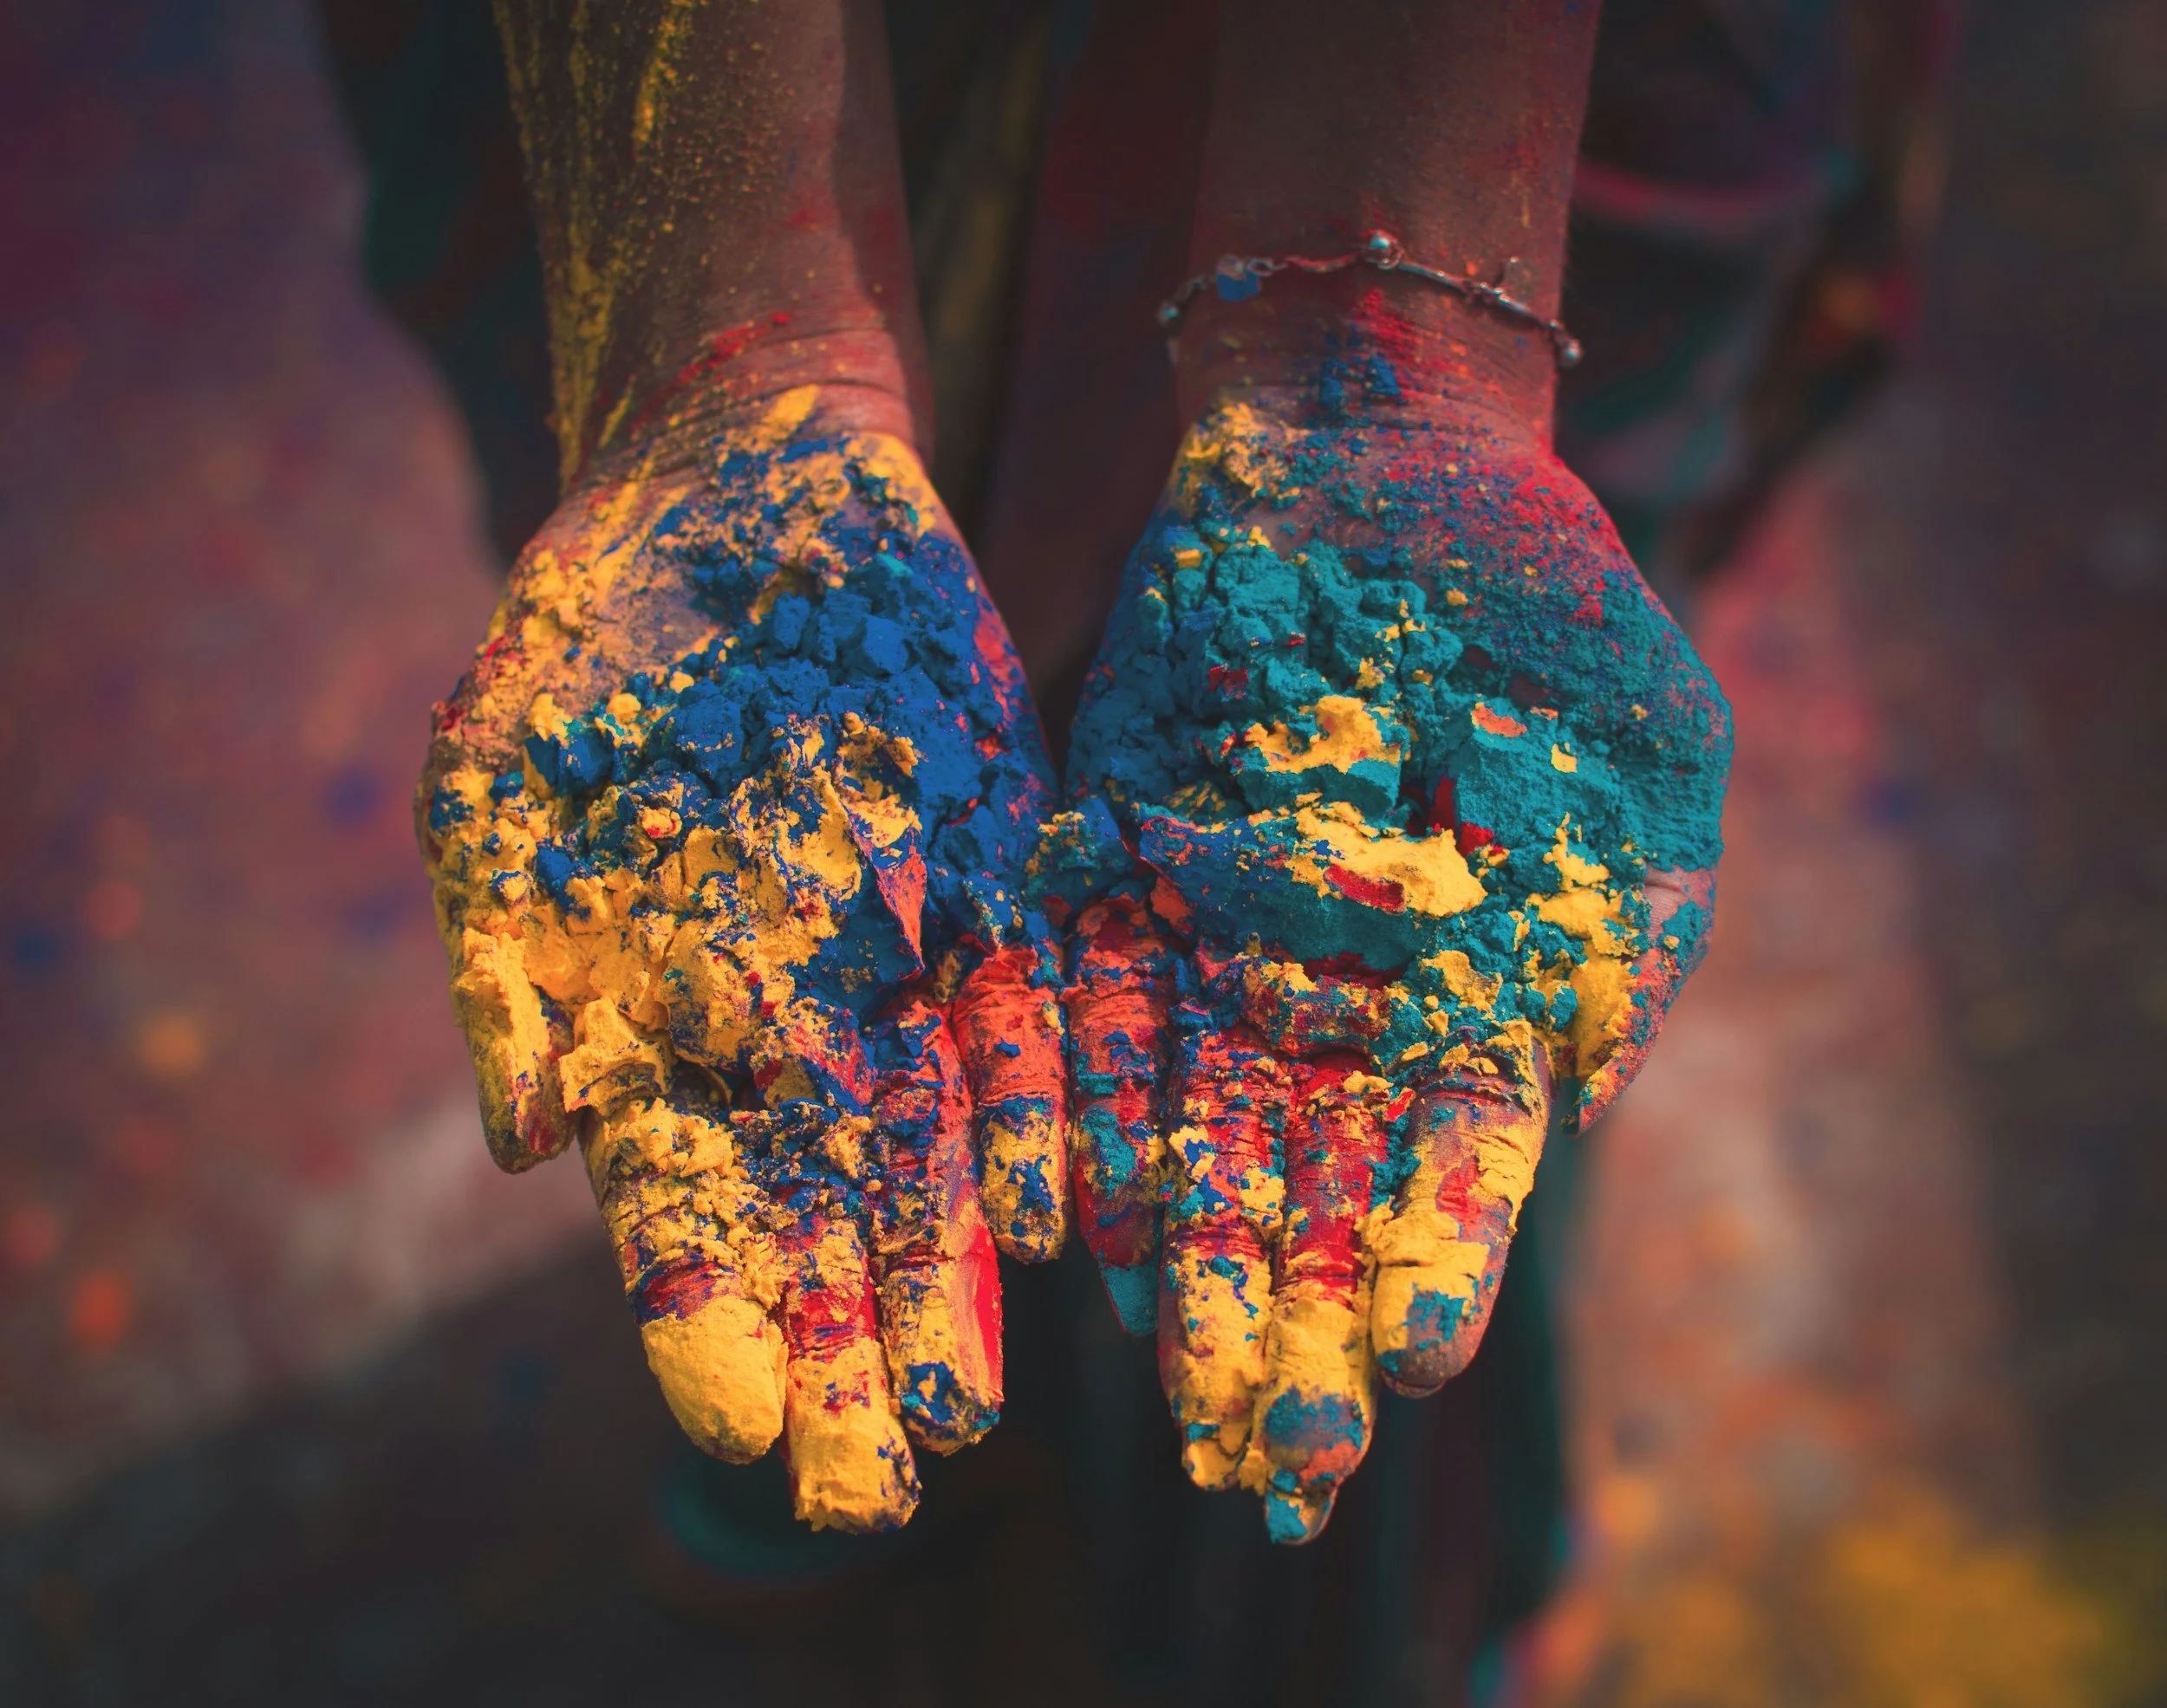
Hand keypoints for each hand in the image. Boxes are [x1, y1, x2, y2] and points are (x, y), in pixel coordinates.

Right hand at [419, 389, 1066, 1532]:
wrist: (745, 492)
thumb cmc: (591, 636)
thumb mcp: (499, 776)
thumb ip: (505, 962)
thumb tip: (525, 1139)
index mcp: (653, 1022)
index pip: (679, 1211)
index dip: (707, 1323)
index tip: (744, 1431)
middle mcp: (782, 1023)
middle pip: (815, 1220)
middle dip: (841, 1354)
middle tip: (873, 1492)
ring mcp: (898, 965)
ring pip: (927, 1151)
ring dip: (944, 1276)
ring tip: (969, 1409)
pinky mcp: (996, 887)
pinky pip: (1028, 1018)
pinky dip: (1036, 1112)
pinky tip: (1056, 1214)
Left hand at [1039, 380, 1729, 1541]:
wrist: (1380, 462)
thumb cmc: (1547, 602)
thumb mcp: (1645, 753)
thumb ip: (1631, 924)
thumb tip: (1592, 1092)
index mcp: (1473, 992)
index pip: (1452, 1162)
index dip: (1433, 1260)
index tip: (1408, 1368)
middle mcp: (1336, 995)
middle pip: (1310, 1180)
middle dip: (1295, 1311)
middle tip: (1274, 1449)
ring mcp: (1217, 941)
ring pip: (1189, 1121)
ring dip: (1180, 1247)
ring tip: (1158, 1372)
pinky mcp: (1116, 871)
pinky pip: (1086, 1004)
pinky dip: (1075, 1097)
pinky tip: (1065, 1203)